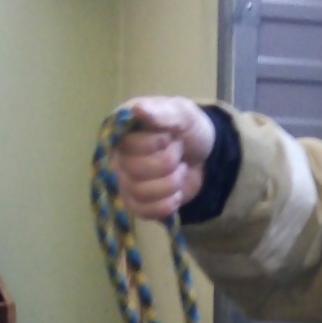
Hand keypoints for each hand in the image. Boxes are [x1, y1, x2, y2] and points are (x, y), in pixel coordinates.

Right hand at [110, 96, 215, 219]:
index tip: (169, 136)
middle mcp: (117, 157)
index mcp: (122, 130)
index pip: (129, 145)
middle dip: (168, 162)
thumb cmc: (187, 128)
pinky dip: (167, 204)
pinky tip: (177, 193)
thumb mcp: (181, 112)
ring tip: (180, 171)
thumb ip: (161, 112)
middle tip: (178, 152)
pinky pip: (144, 212)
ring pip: (141, 193)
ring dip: (171, 183)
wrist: (204, 155)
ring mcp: (125, 182)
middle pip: (135, 170)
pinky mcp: (136, 203)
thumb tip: (137, 110)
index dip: (156, 143)